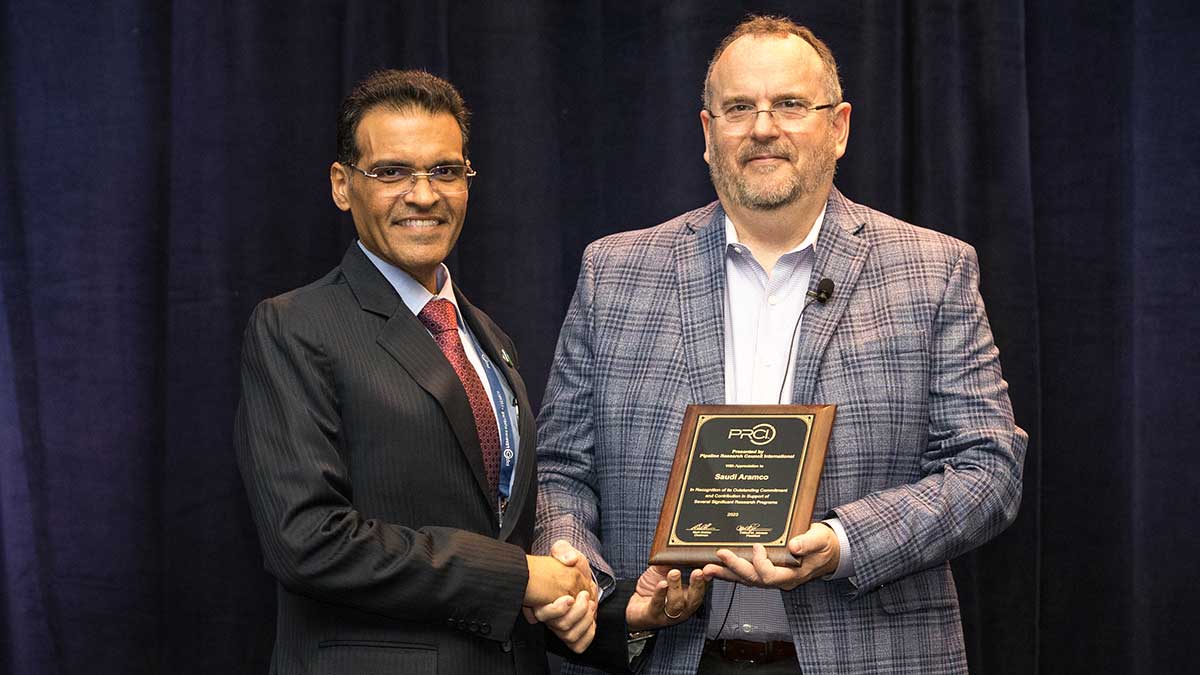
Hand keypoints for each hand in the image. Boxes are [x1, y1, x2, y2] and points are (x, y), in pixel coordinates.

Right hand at [522, 541, 598, 652]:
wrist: (581, 575)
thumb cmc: (570, 566)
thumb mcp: (565, 551)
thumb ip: (563, 550)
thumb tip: (569, 560)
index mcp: (542, 601)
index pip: (542, 614)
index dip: (557, 609)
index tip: (570, 597)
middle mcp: (550, 616)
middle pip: (559, 626)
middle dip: (577, 613)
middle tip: (585, 598)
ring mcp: (562, 625)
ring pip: (569, 636)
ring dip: (584, 621)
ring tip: (590, 605)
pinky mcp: (575, 633)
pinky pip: (578, 644)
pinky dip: (588, 634)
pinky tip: (593, 621)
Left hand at [625, 566, 708, 630]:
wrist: (634, 607)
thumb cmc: (653, 590)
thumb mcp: (663, 572)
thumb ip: (672, 562)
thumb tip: (680, 549)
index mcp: (688, 597)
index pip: (702, 588)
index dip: (706, 579)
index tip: (708, 568)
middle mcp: (681, 608)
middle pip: (694, 599)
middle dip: (697, 585)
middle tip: (698, 572)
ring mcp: (668, 614)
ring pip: (676, 604)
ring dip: (676, 587)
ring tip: (674, 573)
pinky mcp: (652, 616)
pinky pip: (657, 605)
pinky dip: (660, 594)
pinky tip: (662, 584)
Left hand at [701, 523, 839, 590]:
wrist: (826, 551)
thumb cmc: (823, 544)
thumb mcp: (820, 540)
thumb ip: (808, 542)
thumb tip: (794, 545)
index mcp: (792, 575)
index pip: (770, 575)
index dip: (760, 563)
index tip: (757, 546)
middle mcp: (779, 580)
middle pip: (752, 579)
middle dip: (734, 569)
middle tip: (718, 557)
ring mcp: (771, 578)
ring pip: (745, 579)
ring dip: (725, 574)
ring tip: (706, 569)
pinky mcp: (765, 572)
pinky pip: (745, 575)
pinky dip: (729, 572)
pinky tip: (715, 567)